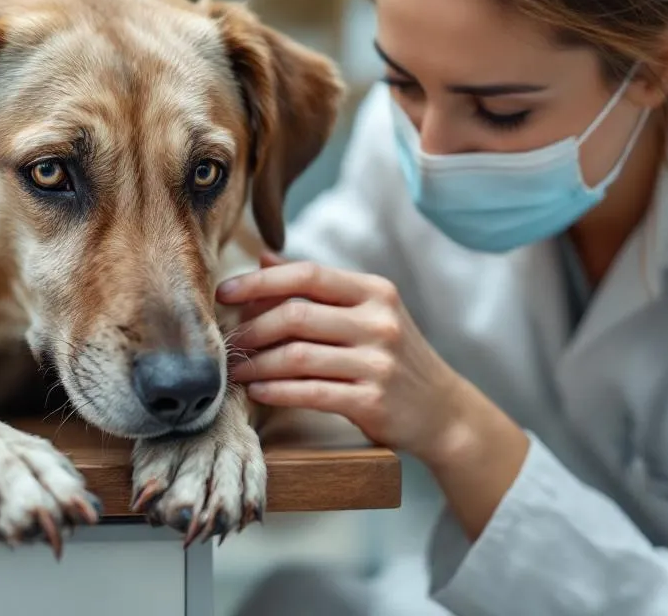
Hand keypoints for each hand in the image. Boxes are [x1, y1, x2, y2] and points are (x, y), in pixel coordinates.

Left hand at [217, 252, 467, 464]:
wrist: (444, 411)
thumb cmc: (393, 356)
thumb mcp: (366, 312)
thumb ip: (318, 287)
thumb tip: (263, 257)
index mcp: (375, 291)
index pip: (308, 275)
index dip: (260, 282)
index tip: (224, 292)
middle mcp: (379, 322)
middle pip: (296, 316)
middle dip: (251, 329)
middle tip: (228, 343)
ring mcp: (378, 363)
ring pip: (297, 357)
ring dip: (257, 364)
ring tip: (236, 370)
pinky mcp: (373, 401)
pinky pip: (310, 393)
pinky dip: (276, 391)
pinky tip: (258, 390)